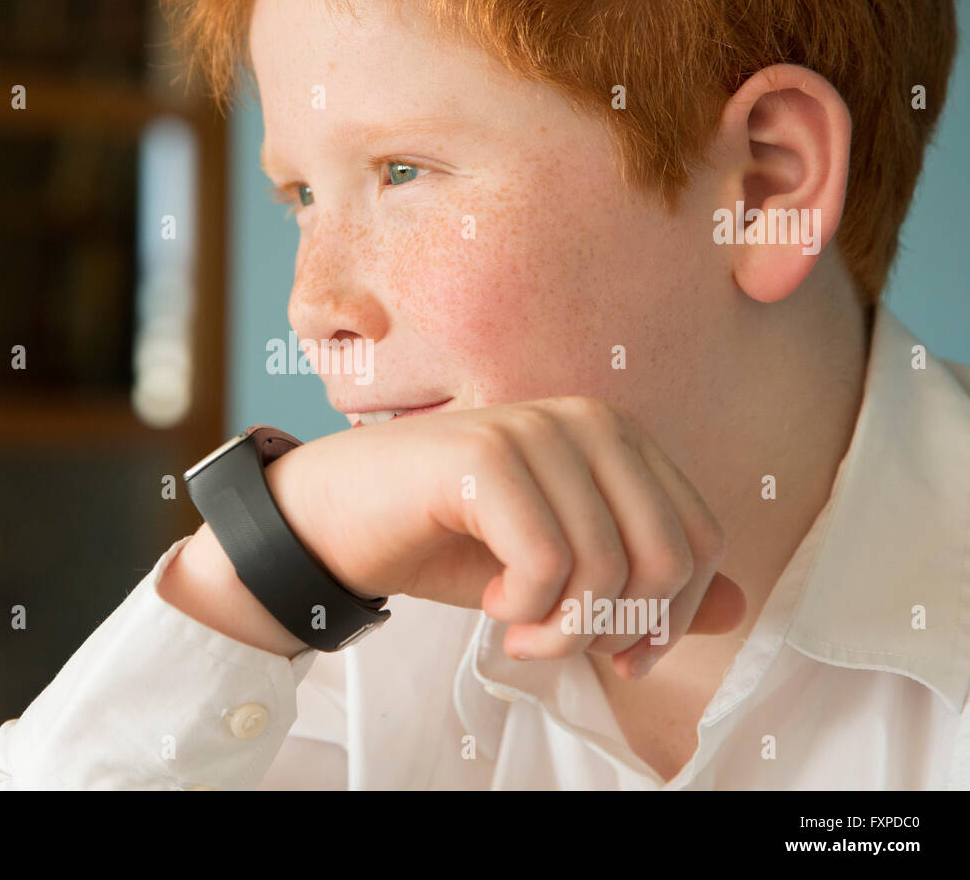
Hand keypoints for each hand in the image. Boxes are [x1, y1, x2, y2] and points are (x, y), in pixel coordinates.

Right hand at [265, 397, 744, 679]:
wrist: (336, 520)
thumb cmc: (447, 541)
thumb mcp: (559, 572)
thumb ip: (645, 584)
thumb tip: (738, 606)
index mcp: (616, 438)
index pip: (701, 538)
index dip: (673, 616)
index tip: (619, 655)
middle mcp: (586, 421)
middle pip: (669, 555)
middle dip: (619, 628)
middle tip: (557, 641)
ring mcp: (535, 431)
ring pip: (609, 565)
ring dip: (563, 628)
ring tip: (518, 626)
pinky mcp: (486, 456)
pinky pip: (547, 561)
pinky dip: (524, 607)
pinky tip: (491, 600)